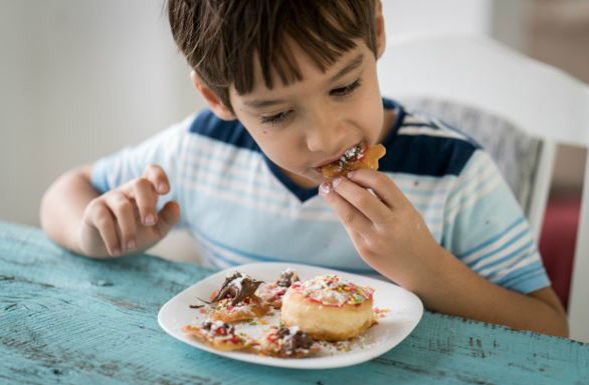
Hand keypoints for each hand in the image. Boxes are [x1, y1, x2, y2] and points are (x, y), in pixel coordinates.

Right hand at [79, 164, 180, 257]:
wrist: (109, 247)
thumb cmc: (136, 234)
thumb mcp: (156, 230)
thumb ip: (168, 219)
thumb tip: (175, 204)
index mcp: (146, 193)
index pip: (152, 172)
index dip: (159, 176)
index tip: (165, 191)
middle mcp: (128, 191)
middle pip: (139, 184)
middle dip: (147, 204)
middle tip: (150, 223)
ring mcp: (110, 199)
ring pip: (122, 206)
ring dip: (129, 230)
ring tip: (131, 247)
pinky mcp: (93, 211)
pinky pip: (103, 220)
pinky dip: (112, 238)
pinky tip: (116, 251)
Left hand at [319, 169, 441, 286]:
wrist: (420, 268)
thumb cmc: (411, 234)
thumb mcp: (407, 212)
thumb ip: (386, 199)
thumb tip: (356, 180)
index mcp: (404, 210)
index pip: (381, 183)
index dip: (363, 174)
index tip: (353, 172)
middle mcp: (390, 225)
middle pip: (361, 199)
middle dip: (343, 186)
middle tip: (334, 180)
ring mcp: (376, 240)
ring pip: (348, 215)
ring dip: (333, 199)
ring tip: (326, 190)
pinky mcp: (365, 251)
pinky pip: (350, 228)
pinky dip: (342, 215)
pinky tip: (339, 207)